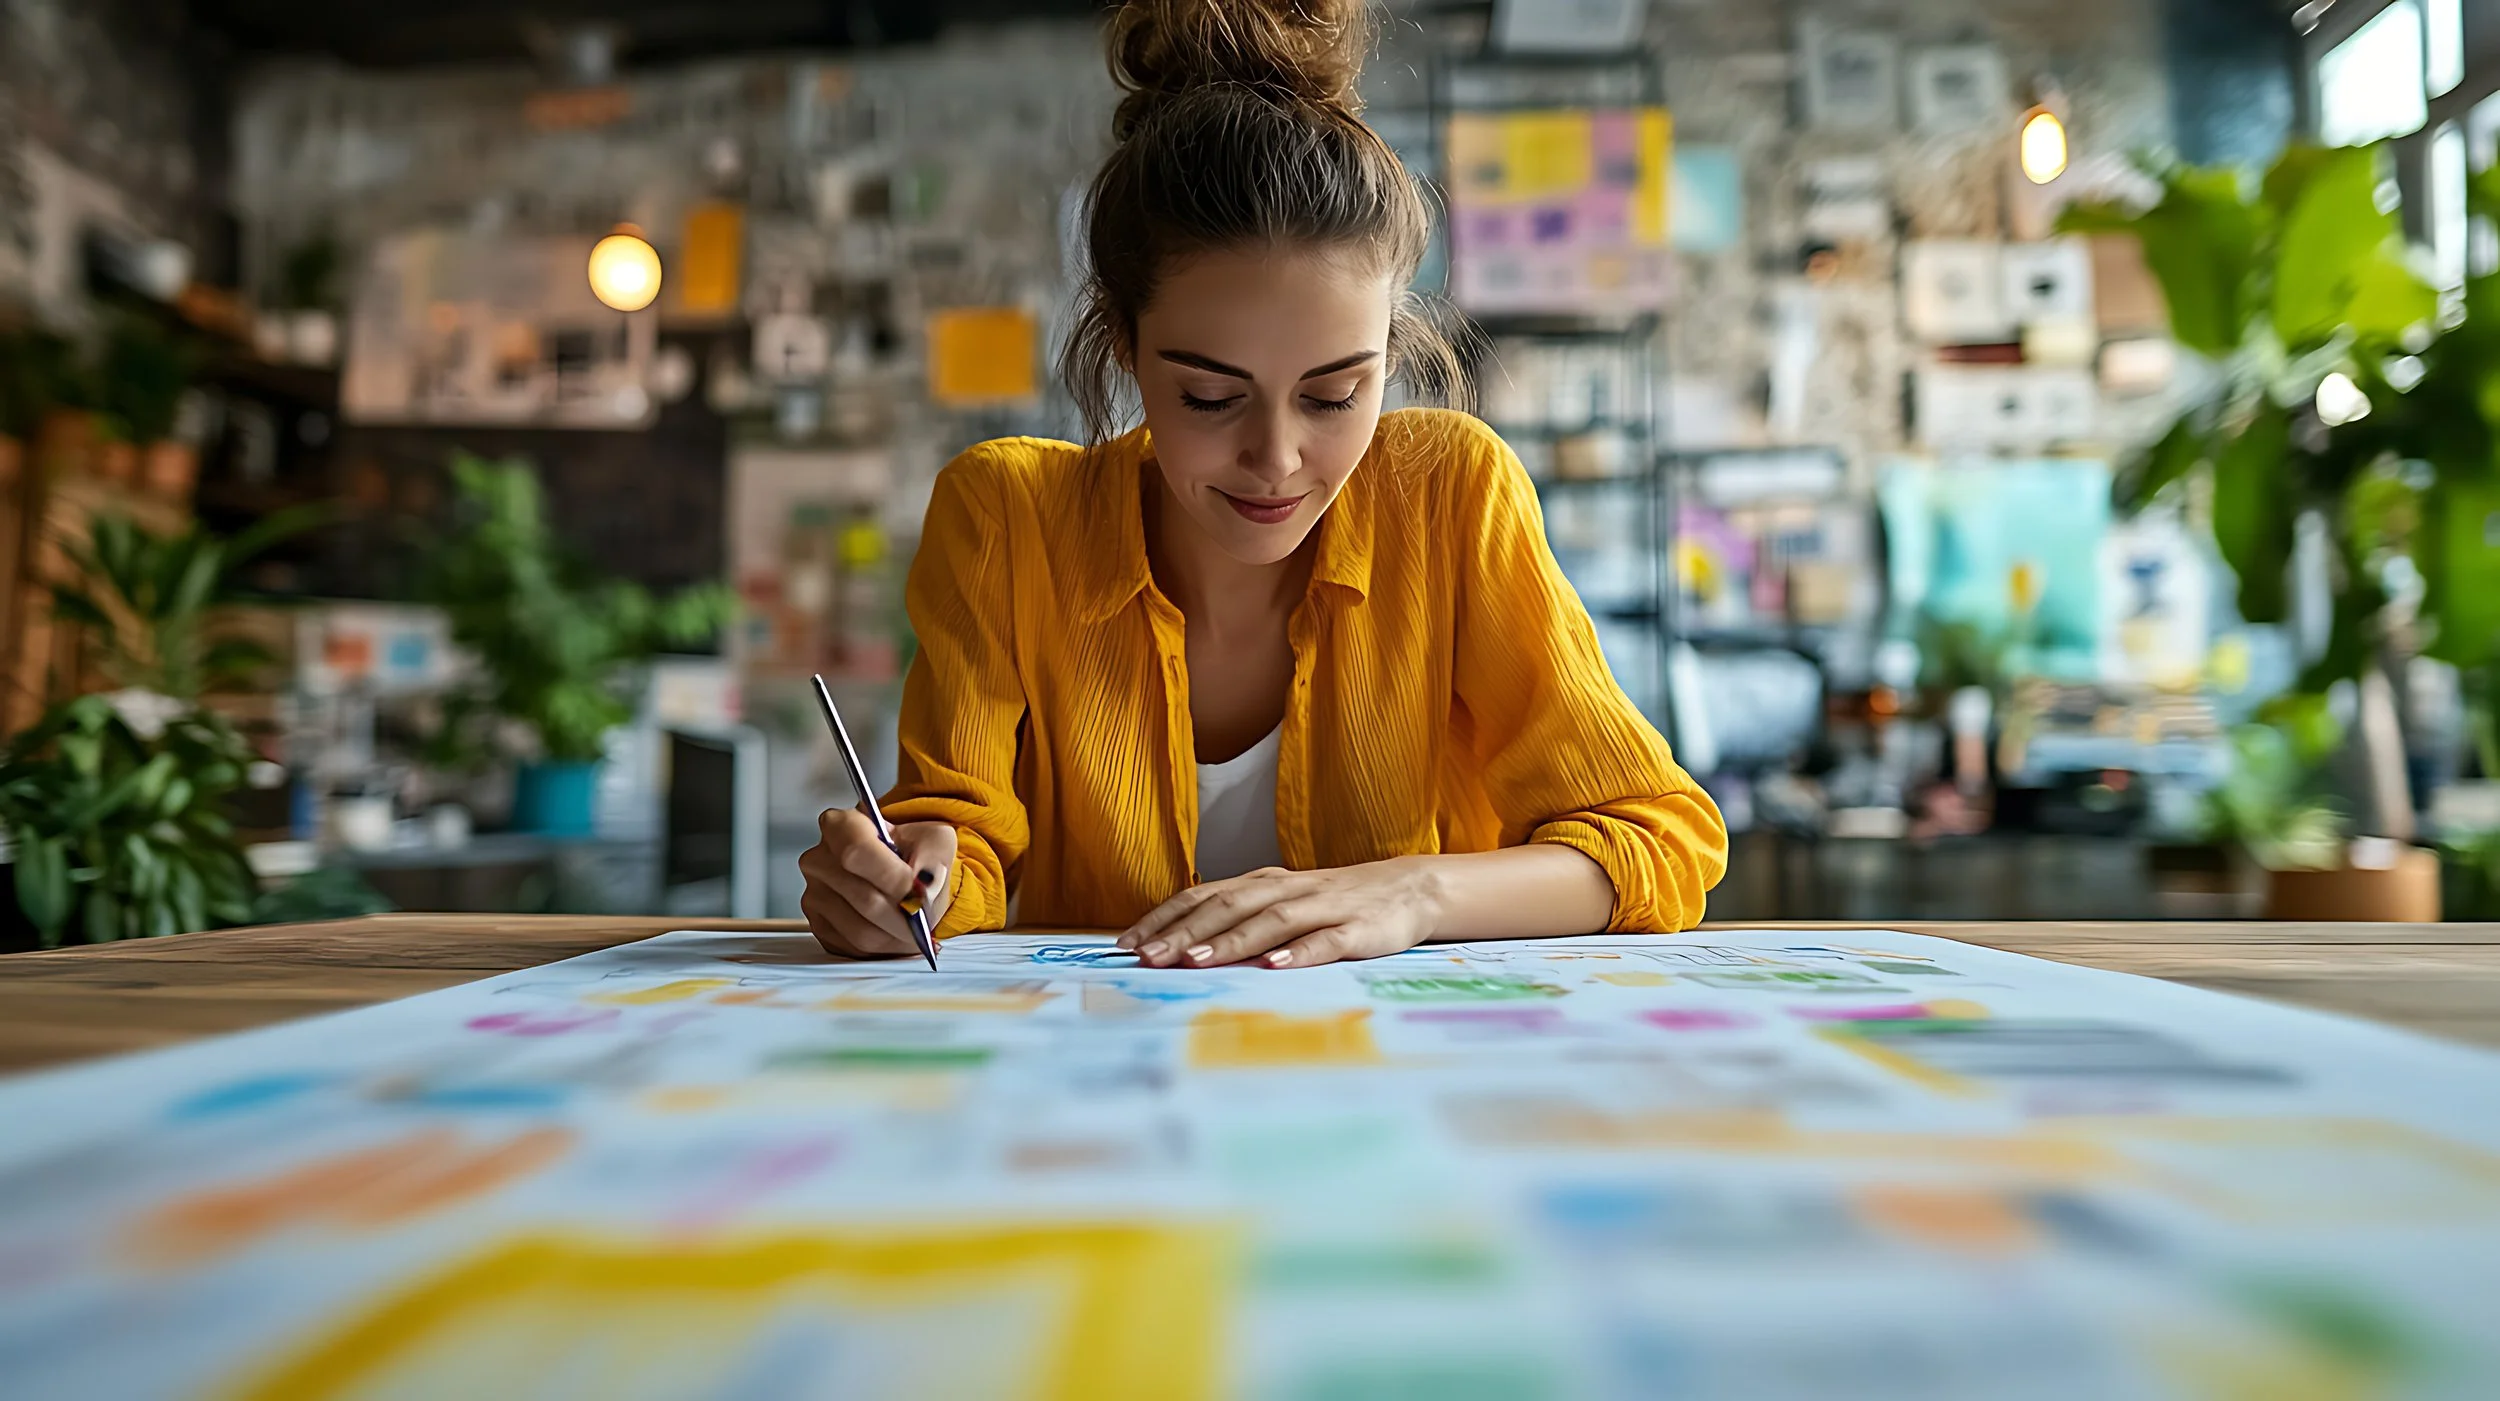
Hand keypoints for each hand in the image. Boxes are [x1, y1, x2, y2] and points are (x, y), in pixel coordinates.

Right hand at [799, 808, 955, 959]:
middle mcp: (820, 860)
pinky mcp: (821, 927)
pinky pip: (856, 949)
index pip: (857, 853)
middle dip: (905, 915)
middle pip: (865, 899)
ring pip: (862, 931)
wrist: (901, 870)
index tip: (918, 891)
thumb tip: (925, 885)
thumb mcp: (934, 838)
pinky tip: (898, 933)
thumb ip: (933, 855)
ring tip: (916, 925)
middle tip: (927, 916)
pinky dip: (886, 947)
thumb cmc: (912, 851)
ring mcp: (815, 896)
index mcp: (840, 826)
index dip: (893, 878)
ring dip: (898, 936)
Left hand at [1117, 859, 1443, 969]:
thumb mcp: (1284, 904)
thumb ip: (1241, 920)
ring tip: (1196, 960)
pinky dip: (1298, 953)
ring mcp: (1323, 907)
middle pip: (1228, 906)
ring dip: (1231, 940)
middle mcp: (1287, 890)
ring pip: (1270, 921)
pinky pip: (1325, 941)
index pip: (1204, 896)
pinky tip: (1273, 967)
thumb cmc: (1335, 903)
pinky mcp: (1358, 929)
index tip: (1128, 944)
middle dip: (1185, 932)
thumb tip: (1181, 948)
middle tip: (1148, 958)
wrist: (1410, 888)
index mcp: (1264, 884)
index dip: (1165, 918)